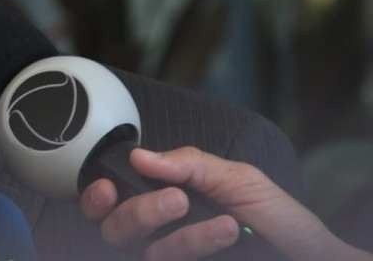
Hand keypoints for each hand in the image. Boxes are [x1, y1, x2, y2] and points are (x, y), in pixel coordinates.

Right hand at [81, 146, 368, 260]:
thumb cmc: (275, 216)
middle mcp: (158, 233)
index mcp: (161, 198)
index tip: (107, 187)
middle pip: (114, 228)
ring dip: (182, 237)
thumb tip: (139, 155)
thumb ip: (190, 163)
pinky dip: (195, 246)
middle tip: (178, 200)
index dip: (95, 196)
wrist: (311, 256)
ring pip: (145, 251)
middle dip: (139, 212)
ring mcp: (172, 254)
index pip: (108, 200)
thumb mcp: (237, 177)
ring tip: (226, 223)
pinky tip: (227, 235)